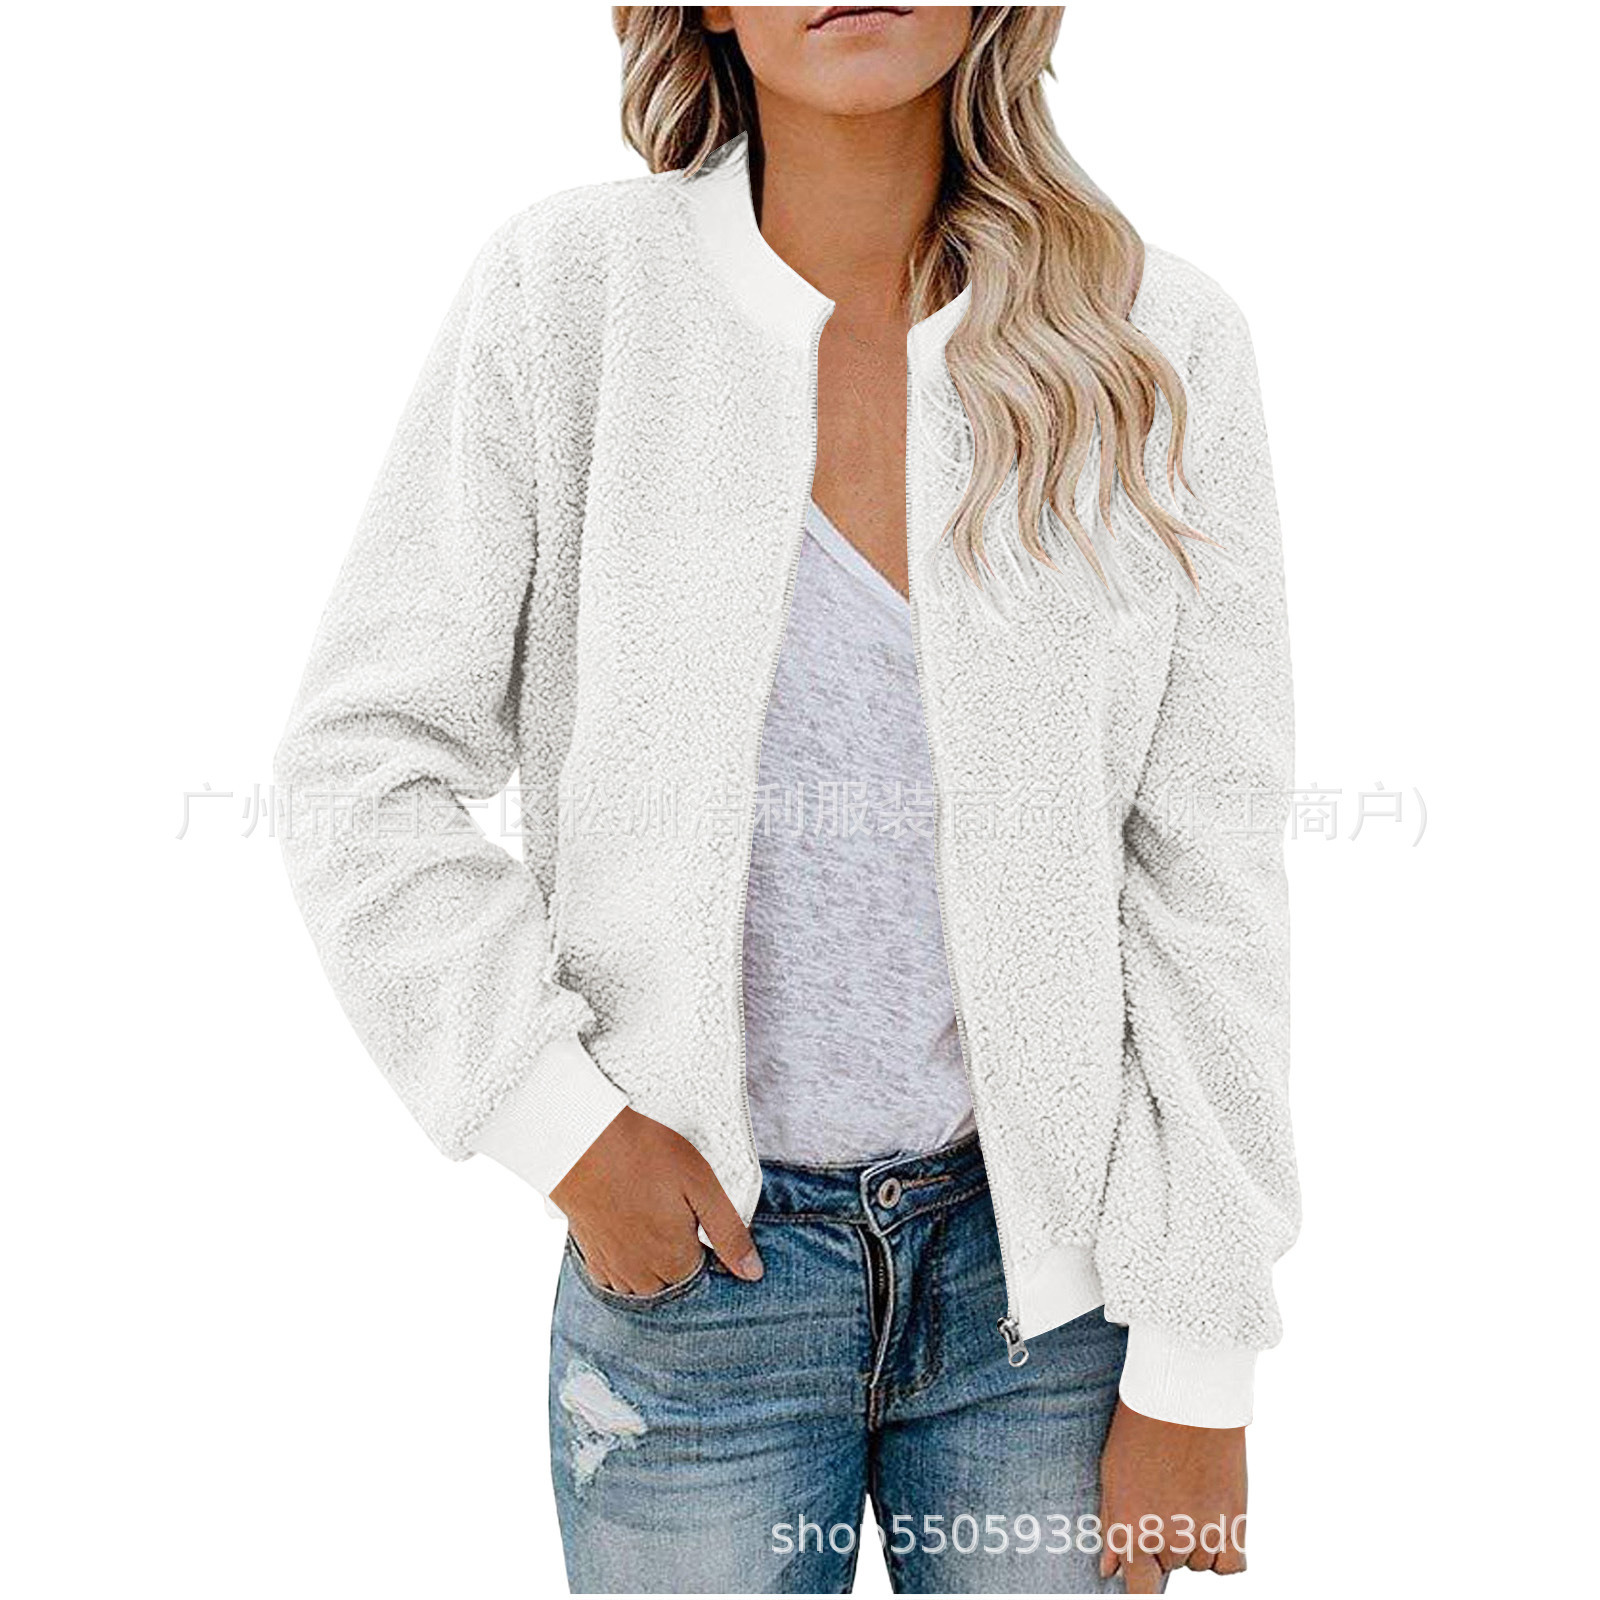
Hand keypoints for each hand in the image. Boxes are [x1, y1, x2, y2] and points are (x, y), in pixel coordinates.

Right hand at [549, 1107, 763, 1290]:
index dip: (709, 1250)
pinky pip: (615, 1277)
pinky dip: (627, 1263)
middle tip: (676, 1212)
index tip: (700, 1221)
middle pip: (674, 1283)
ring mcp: (613, 1268)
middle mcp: (642, 1275)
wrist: (581, 1141)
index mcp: (674, 1260)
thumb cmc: (644, 1155)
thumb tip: (753, 1273)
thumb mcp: (702, 1186)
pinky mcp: (590, 1256)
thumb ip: (729, 1233)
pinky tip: (630, 1232)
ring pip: (644, 1285)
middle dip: (682, 1257)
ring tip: (654, 1219)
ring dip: (654, 1264)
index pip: (704, 1277)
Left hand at [1098, 1399, 1246, 1591]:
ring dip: (1194, 1541)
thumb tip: (1109, 1570)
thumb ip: (1111, 1525)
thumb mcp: (1112, 1472)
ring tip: (1188, 1493)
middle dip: (1164, 1540)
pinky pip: (1231, 1564)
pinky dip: (1223, 1551)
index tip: (1144, 1577)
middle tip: (1164, 1495)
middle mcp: (1167, 1539)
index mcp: (1131, 1529)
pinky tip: (1214, 1521)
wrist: (1185, 1395)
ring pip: (1198, 1563)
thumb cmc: (1140, 1427)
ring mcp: (1203, 1533)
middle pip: (1168, 1565)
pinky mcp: (1235, 1522)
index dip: (1141, 1586)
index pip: (1139, 1589)